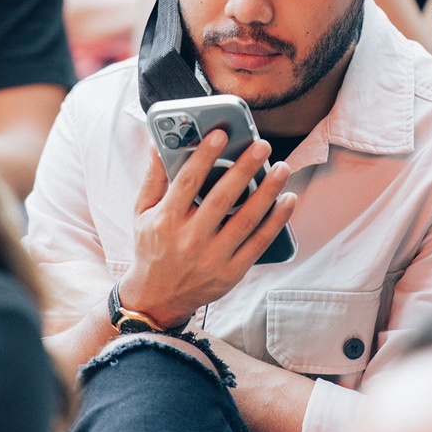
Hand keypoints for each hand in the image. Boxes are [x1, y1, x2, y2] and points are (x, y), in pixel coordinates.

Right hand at [118, 130, 295, 326]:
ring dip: (268, 192)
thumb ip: (154, 177)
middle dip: (244, 169)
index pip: (187, 182)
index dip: (204, 156)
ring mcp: (212, 258)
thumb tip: (157, 142)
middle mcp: (189, 240)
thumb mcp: (142, 212)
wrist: (157, 298)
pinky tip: (288, 200)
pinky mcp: (231, 273)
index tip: (221, 134)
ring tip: (281, 168)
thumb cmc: (152, 247)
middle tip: (262, 146)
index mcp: (165, 220)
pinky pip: (259, 243)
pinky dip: (277, 221)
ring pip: (246, 220)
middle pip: (222, 198)